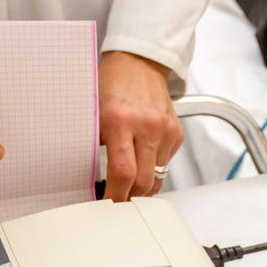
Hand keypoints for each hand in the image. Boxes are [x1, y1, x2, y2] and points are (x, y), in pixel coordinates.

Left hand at [98, 51, 183, 200]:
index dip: (115, 196)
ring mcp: (165, 131)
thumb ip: (92, 143)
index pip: (123, 173)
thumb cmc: (112, 83)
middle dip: (130, 196)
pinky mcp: (176, 134)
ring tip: (129, 183)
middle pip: (144, 182)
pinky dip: (154, 169)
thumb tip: (90, 178)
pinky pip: (166, 164)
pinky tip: (142, 159)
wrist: (139, 62)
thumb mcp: (92, 112)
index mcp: (120, 121)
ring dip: (143, 186)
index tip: (108, 204)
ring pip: (158, 178)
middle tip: (117, 198)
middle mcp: (147, 126)